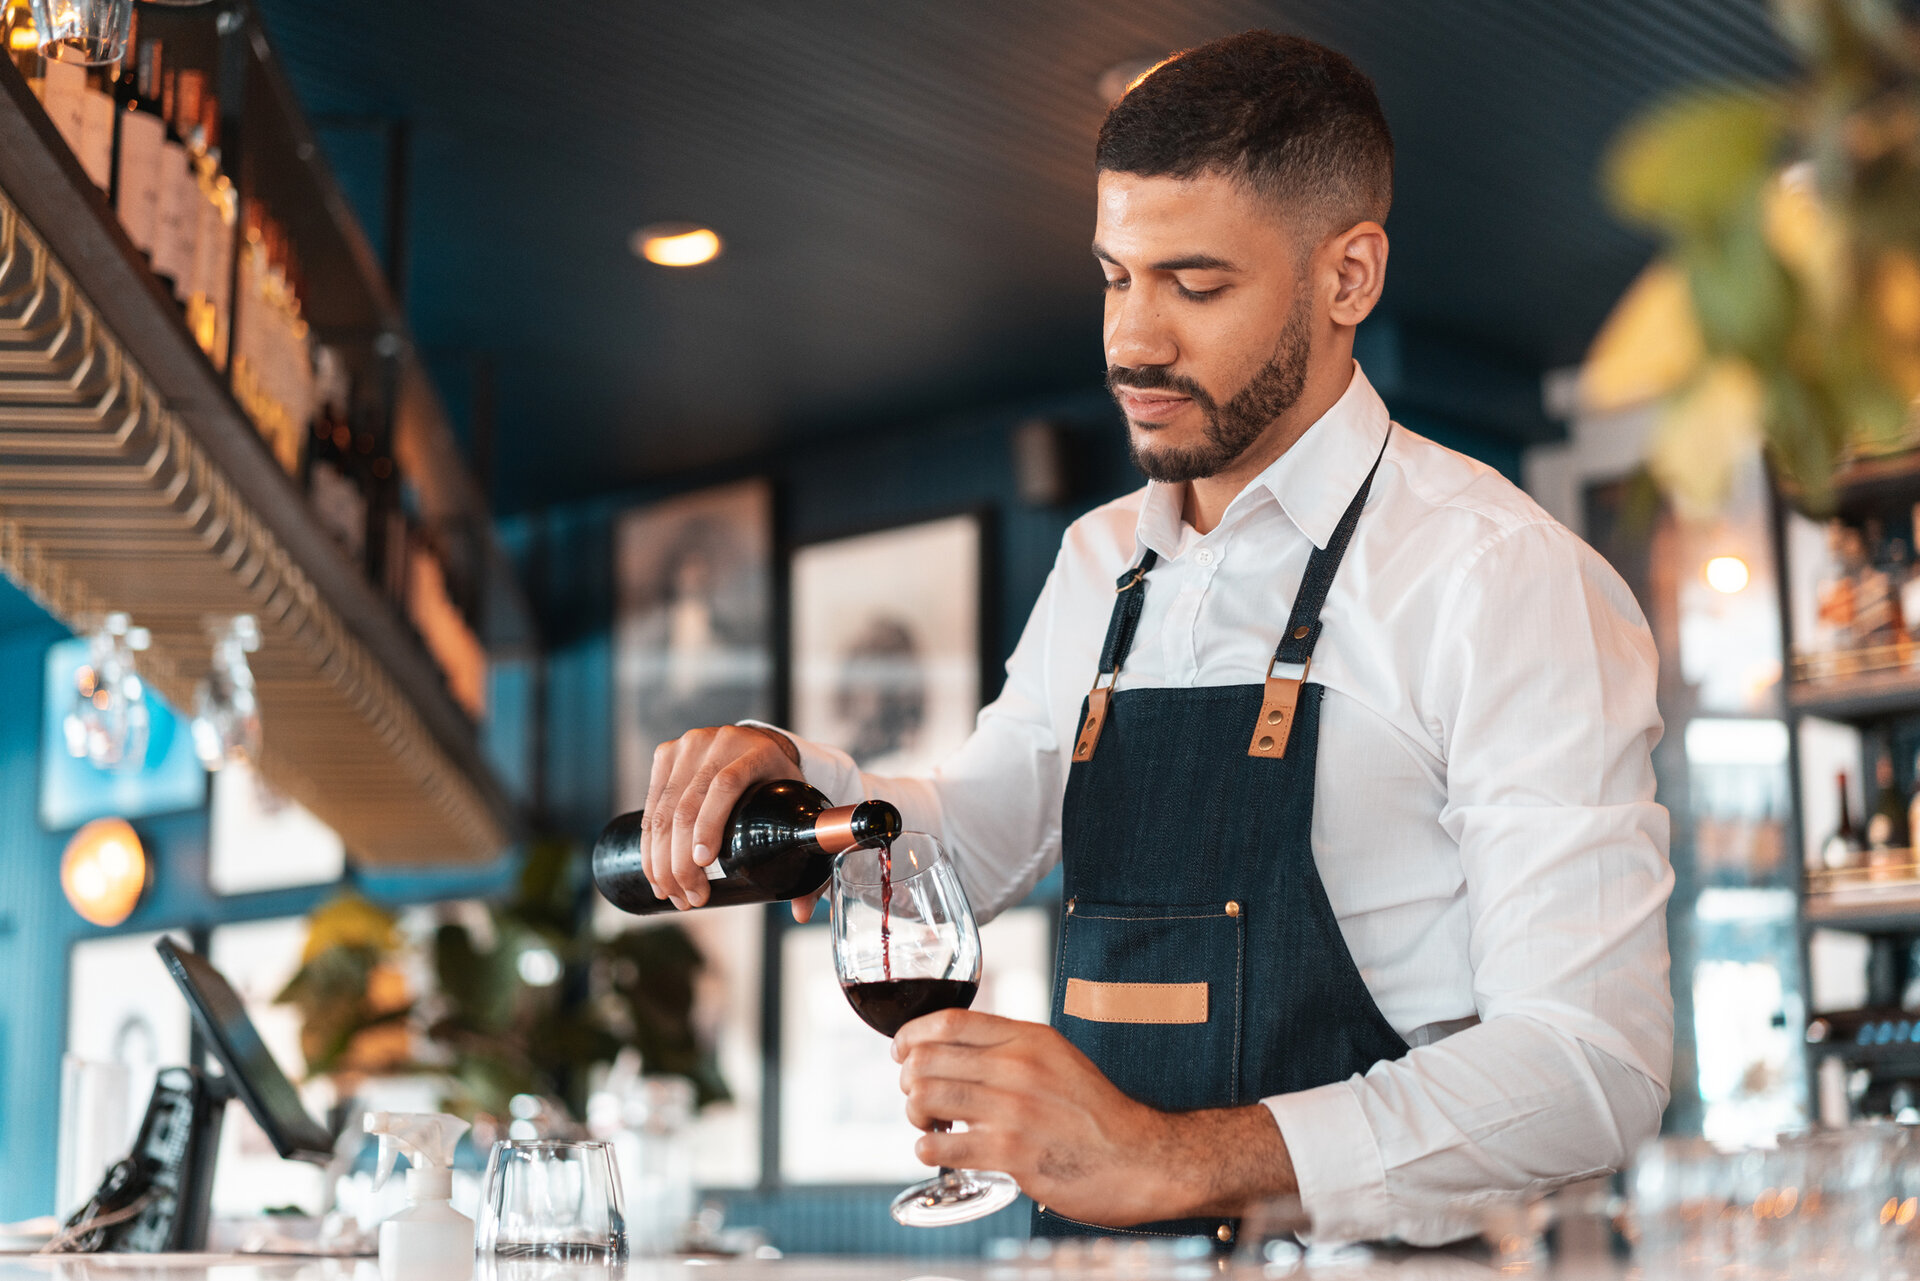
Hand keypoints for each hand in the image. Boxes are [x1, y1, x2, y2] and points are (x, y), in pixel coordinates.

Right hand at [641, 724, 799, 908]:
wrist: (758, 744)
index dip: (710, 824)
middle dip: (681, 860)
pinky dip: (649, 842)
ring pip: (663, 808)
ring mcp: (688, 746)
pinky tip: (655, 871)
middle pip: (687, 804)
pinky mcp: (666, 754)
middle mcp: (718, 743)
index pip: (726, 785)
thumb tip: (801, 912)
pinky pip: (651, 804)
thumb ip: (806, 854)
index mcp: (756, 752)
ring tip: (671, 893)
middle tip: (690, 898)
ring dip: (661, 859)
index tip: (704, 863)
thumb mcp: (798, 805)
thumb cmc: (780, 781)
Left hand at [892, 1010, 1296, 1225]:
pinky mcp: (1011, 1154)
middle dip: (907, 1080)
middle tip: (916, 1097)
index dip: (912, 1035)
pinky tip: (938, 1152)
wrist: (1142, 1158)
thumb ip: (1012, 1049)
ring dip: (914, 1115)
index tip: (900, 1050)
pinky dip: (927, 1151)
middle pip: (927, 1060)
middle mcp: (1018, 1068)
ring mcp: (1013, 1111)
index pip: (949, 1021)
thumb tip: (956, 1049)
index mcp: (1029, 1039)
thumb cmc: (1098, 1114)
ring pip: (925, 1100)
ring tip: (928, 1126)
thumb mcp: (1059, 1059)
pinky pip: (940, 1148)